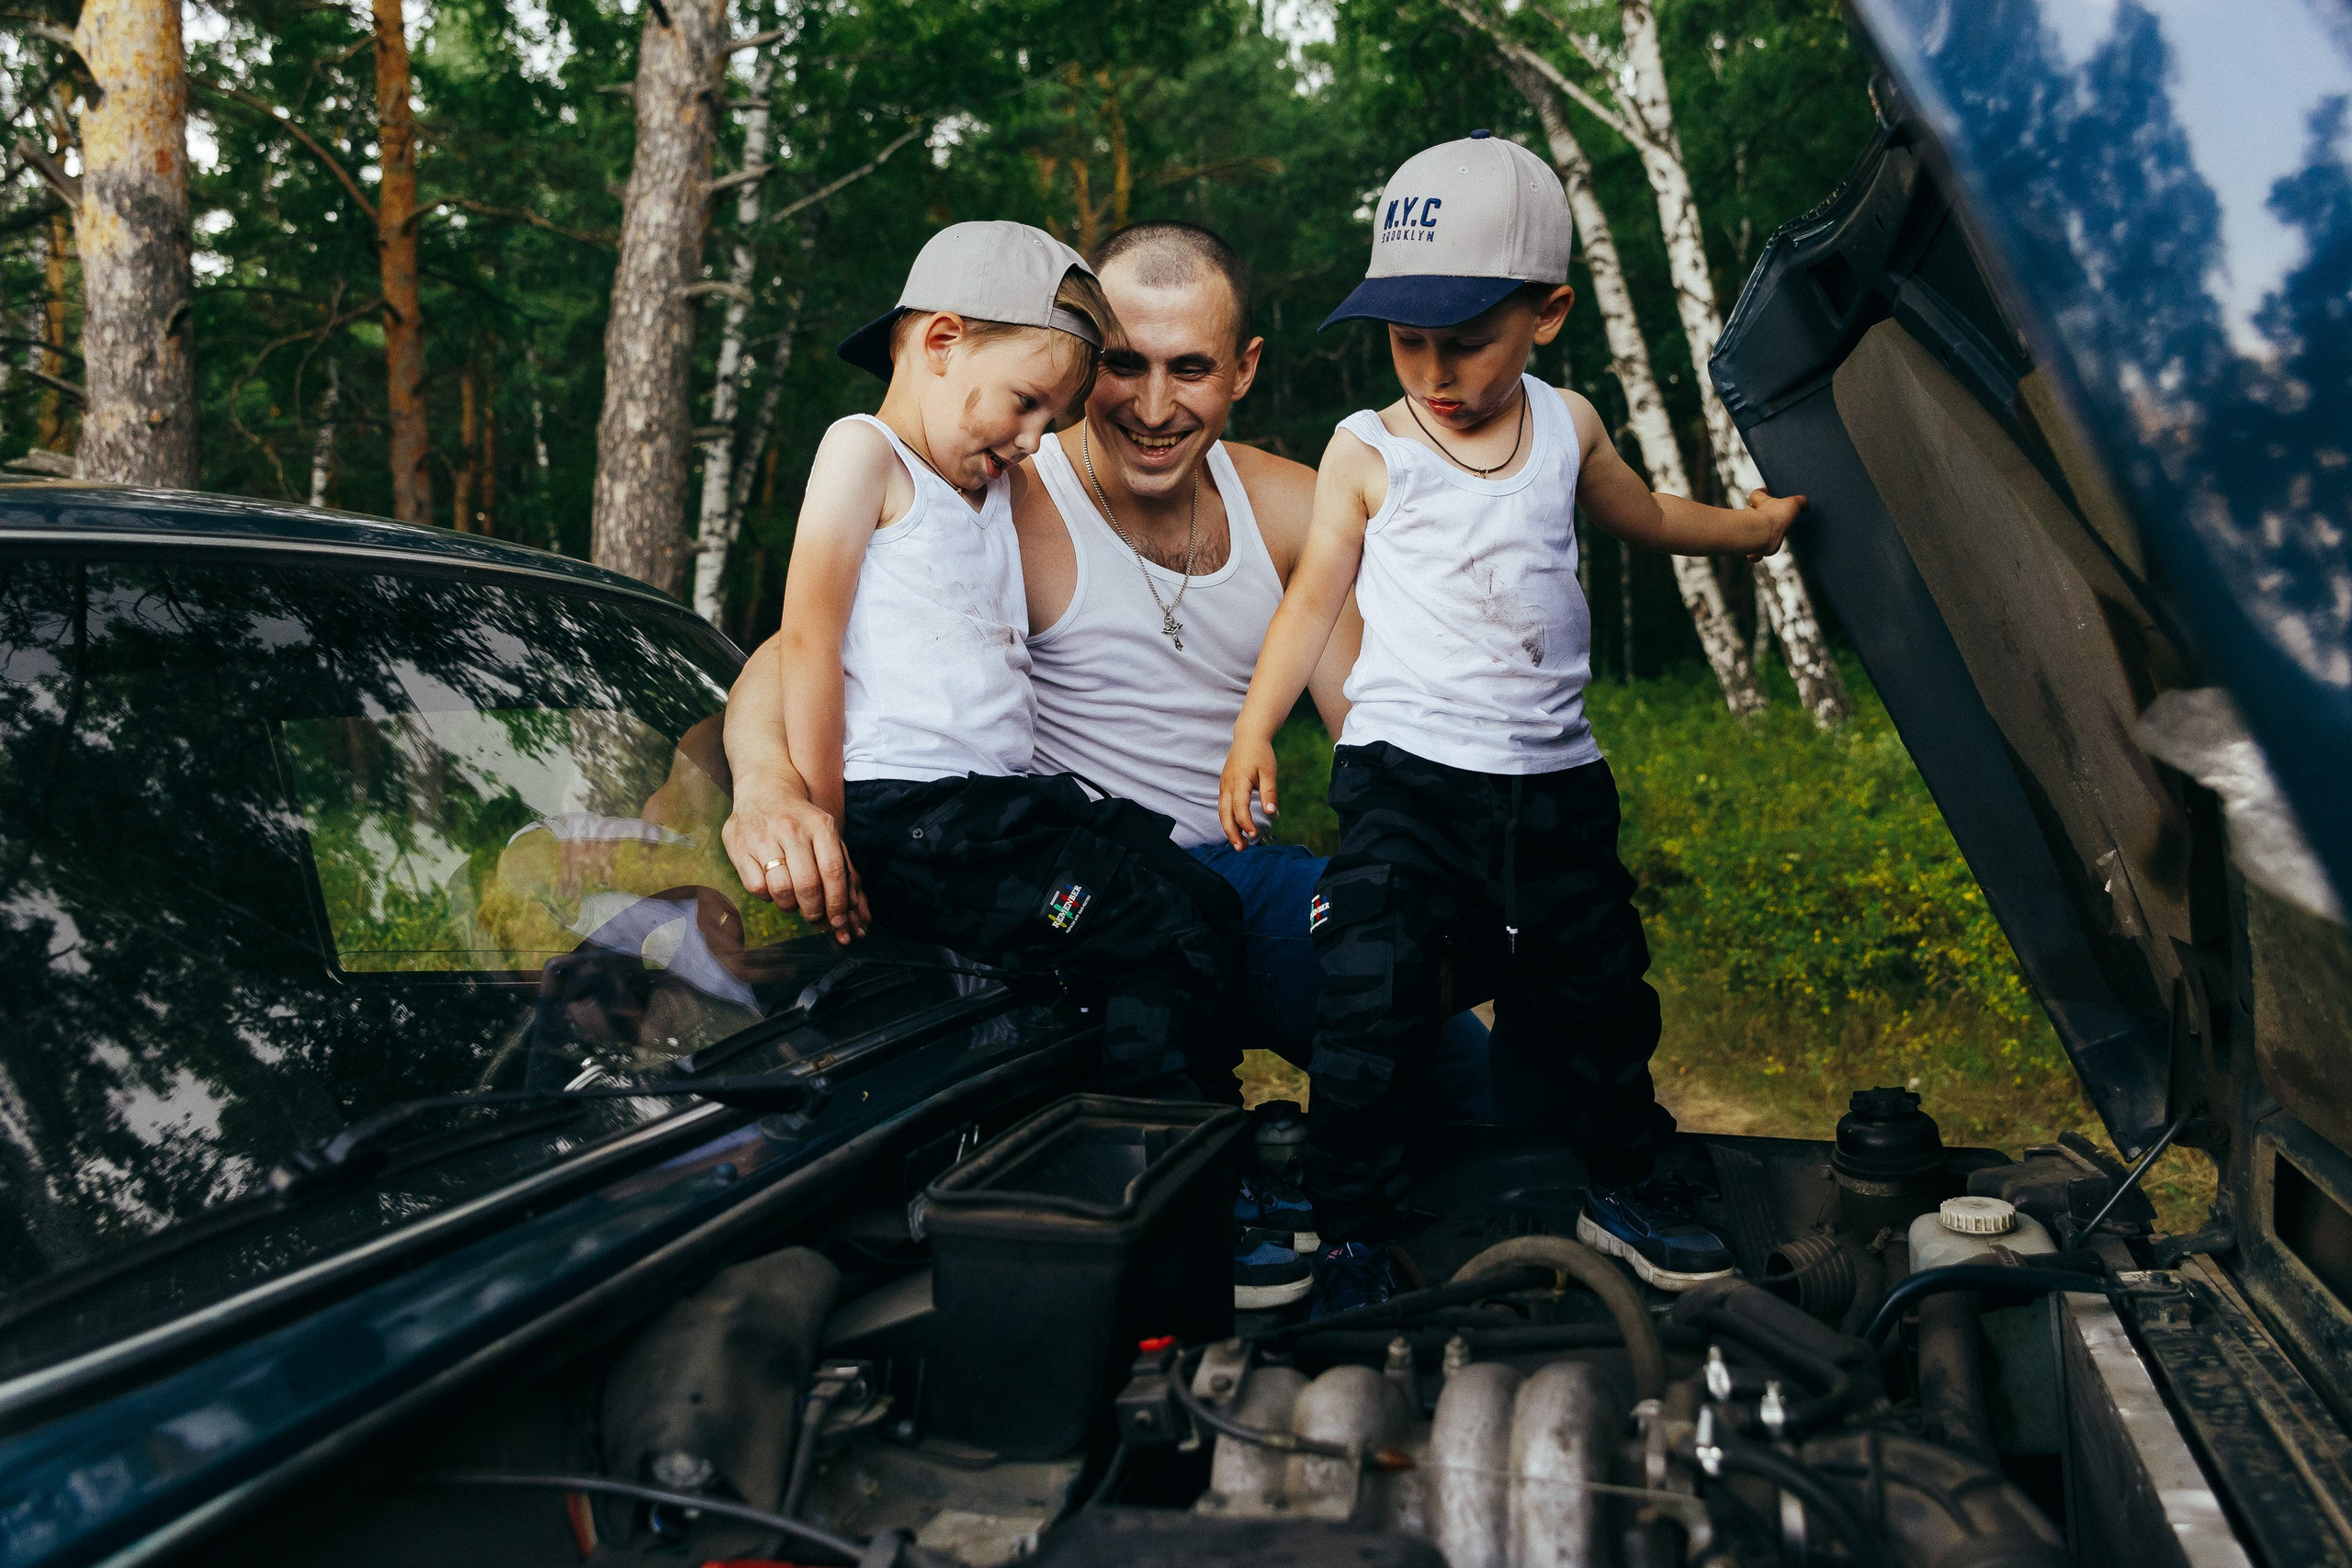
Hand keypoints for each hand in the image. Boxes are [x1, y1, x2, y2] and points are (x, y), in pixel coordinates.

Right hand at [722, 783, 868, 943]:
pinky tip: (773, 887)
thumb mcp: (827, 835)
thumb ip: (844, 869)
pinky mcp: (738, 846)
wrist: (764, 791)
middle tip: (815, 917)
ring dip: (790, 906)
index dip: (836, 903)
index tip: (837, 921)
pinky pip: (756, 888)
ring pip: (781, 890)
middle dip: (814, 911)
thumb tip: (855, 908)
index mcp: (819, 825)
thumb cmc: (802, 821)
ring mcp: (762, 837)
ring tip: (794, 902)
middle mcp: (791, 829)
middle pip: (807, 885)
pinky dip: (767, 896)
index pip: (832, 871)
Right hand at [1218, 734, 1278, 850]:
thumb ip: (1269, 792)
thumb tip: (1272, 812)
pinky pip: (1223, 807)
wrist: (1248, 738)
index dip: (1246, 823)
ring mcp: (1224, 786)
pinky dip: (1228, 820)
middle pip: (1224, 814)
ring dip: (1229, 829)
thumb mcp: (1269, 772)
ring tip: (1239, 844)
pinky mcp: (1225, 787)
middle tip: (1241, 848)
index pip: (1239, 807)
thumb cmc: (1260, 754)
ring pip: (1222, 812)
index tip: (1255, 835)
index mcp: (1238, 781)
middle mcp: (1227, 786)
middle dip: (1232, 833)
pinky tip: (1237, 829)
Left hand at [1744, 489, 1805, 559]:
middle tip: (1768, 517)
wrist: (1766, 534)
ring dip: (1756, 535)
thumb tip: (1806, 505)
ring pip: (1750, 532)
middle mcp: (1755, 516)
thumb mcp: (1792, 504)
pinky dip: (1755, 555)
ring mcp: (1754, 532)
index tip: (1765, 491)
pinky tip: (1759, 555)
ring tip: (1765, 537)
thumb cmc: (1776, 516)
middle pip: (1750, 512)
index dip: (1760, 492)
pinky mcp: (1755, 547)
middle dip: (1756, 514)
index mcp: (1763, 503)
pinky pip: (1753, 552)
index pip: (1757, 494)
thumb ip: (1800, 502)